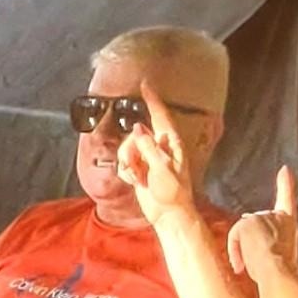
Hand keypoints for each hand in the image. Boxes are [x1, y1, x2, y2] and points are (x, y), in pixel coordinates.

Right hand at [116, 100, 202, 229]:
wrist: (168, 214)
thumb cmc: (172, 192)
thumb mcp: (162, 167)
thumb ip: (149, 146)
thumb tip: (138, 128)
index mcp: (171, 143)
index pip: (160, 115)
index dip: (152, 99)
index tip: (145, 83)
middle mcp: (159, 147)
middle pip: (135, 135)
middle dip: (131, 151)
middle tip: (138, 168)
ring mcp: (148, 158)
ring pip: (126, 149)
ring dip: (128, 164)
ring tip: (139, 178)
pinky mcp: (140, 169)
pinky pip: (124, 163)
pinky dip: (127, 173)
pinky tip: (137, 182)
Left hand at [228, 169, 297, 290]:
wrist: (278, 274)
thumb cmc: (279, 273)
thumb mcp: (277, 255)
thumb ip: (266, 241)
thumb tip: (247, 231)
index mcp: (289, 223)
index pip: (287, 198)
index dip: (286, 184)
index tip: (285, 170)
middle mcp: (277, 215)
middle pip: (250, 225)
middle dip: (246, 244)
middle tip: (252, 265)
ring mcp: (262, 216)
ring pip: (240, 232)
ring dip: (240, 251)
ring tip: (249, 267)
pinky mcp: (248, 221)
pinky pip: (233, 237)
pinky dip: (234, 252)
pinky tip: (241, 266)